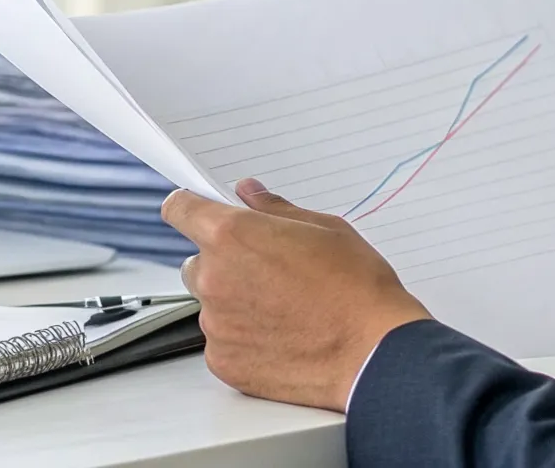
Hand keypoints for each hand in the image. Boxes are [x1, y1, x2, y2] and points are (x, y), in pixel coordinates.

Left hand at [161, 178, 430, 410]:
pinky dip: (243, 340)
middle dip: (222, 264)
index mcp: (232, 236)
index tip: (195, 211)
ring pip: (211, 305)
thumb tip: (249, 193)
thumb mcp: (323, 228)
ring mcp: (216, 324)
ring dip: (234, 304)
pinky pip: (223, 342)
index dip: (188, 208)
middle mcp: (214, 278)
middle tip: (267, 274)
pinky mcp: (224, 361)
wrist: (375, 352)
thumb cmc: (357, 288)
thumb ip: (274, 208)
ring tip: (283, 311)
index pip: (179, 209)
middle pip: (196, 263)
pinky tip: (281, 338)